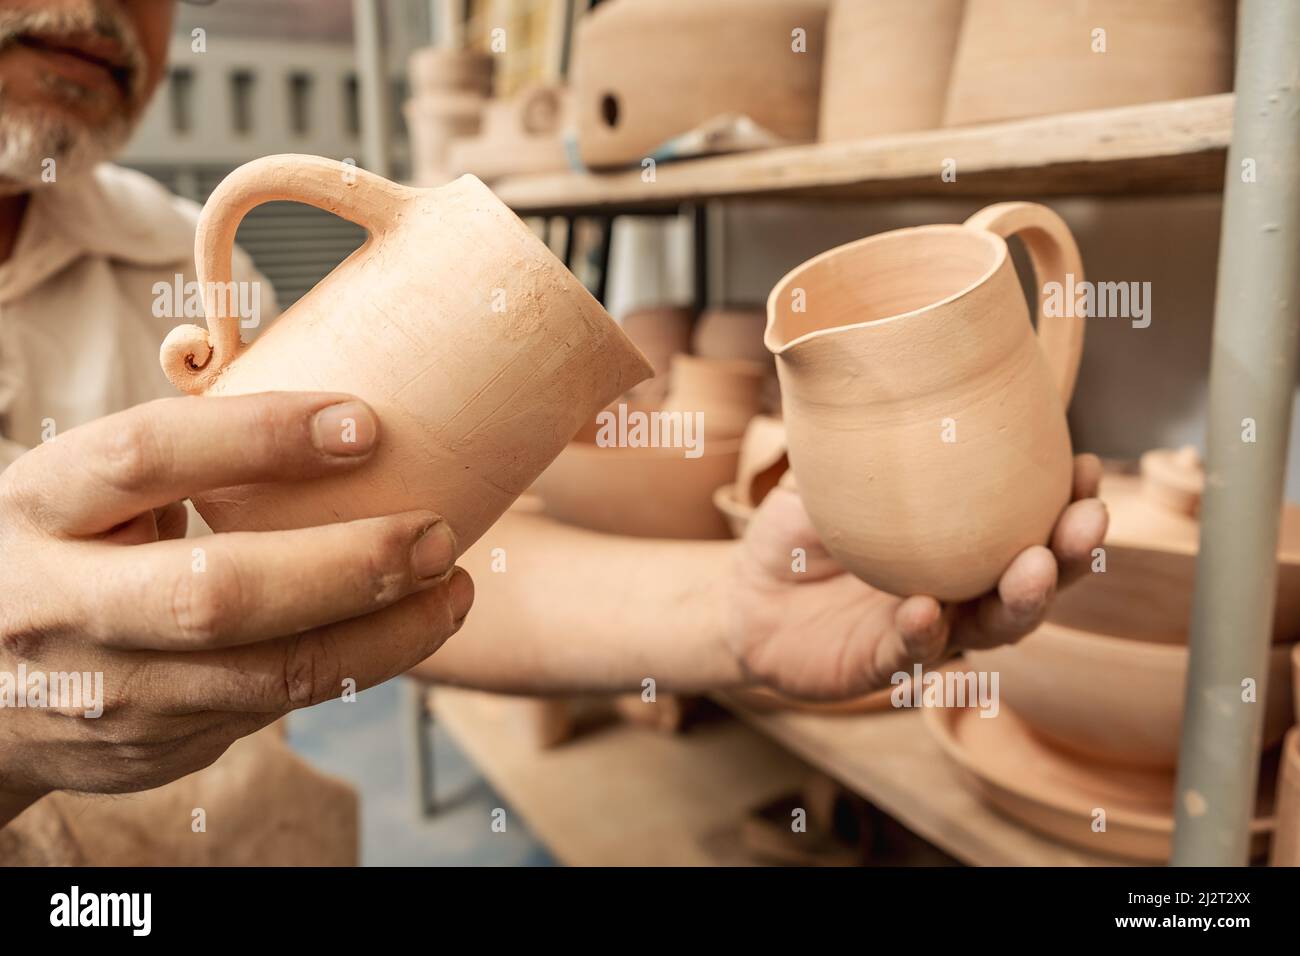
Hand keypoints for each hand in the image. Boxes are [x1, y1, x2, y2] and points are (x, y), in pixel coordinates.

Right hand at [0, 392, 472, 825]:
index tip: (364, 424)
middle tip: (434, 533)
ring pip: (267, 674)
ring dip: (384, 634)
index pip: (146, 456)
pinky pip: (277, 706)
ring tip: (452, 587)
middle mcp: (63, 606)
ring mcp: (108, 692)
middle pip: (216, 593)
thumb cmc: (63, 554)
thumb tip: (333, 408)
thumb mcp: (82, 492)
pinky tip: (407, 628)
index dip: (261, 435)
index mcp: (41, 506)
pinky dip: (356, 666)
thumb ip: (180, 456)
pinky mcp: (154, 748)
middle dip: (347, 565)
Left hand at [726, 454, 1106, 699]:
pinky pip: (910, 652)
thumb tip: (885, 352)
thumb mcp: (829, 475)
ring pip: (991, 626)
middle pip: (1032, 581)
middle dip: (1068, 554)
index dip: (1067, 502)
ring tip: (1032, 567)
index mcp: (959, 543)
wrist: (745, 597)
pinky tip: (925, 608)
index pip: (1028, 524)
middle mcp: (957, 588)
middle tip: (1088, 520)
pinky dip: (922, 633)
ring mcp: (926, 629)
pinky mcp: (881, 664)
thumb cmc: (799, 533)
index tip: (1087, 466)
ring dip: (1019, 600)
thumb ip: (863, 436)